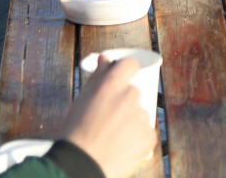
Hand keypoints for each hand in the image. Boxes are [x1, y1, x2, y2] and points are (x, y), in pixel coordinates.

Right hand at [60, 56, 156, 177]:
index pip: (130, 64)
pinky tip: (121, 145)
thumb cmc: (76, 132)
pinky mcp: (149, 136)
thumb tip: (105, 59)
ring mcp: (141, 117)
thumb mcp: (81, 99)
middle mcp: (130, 96)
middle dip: (123, 102)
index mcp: (111, 84)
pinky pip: (145, 132)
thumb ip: (97, 76)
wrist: (81, 165)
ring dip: (130, 121)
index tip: (121, 78)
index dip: (126, 70)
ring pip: (139, 113)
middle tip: (107, 119)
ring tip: (111, 136)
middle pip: (133, 92)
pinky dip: (137, 138)